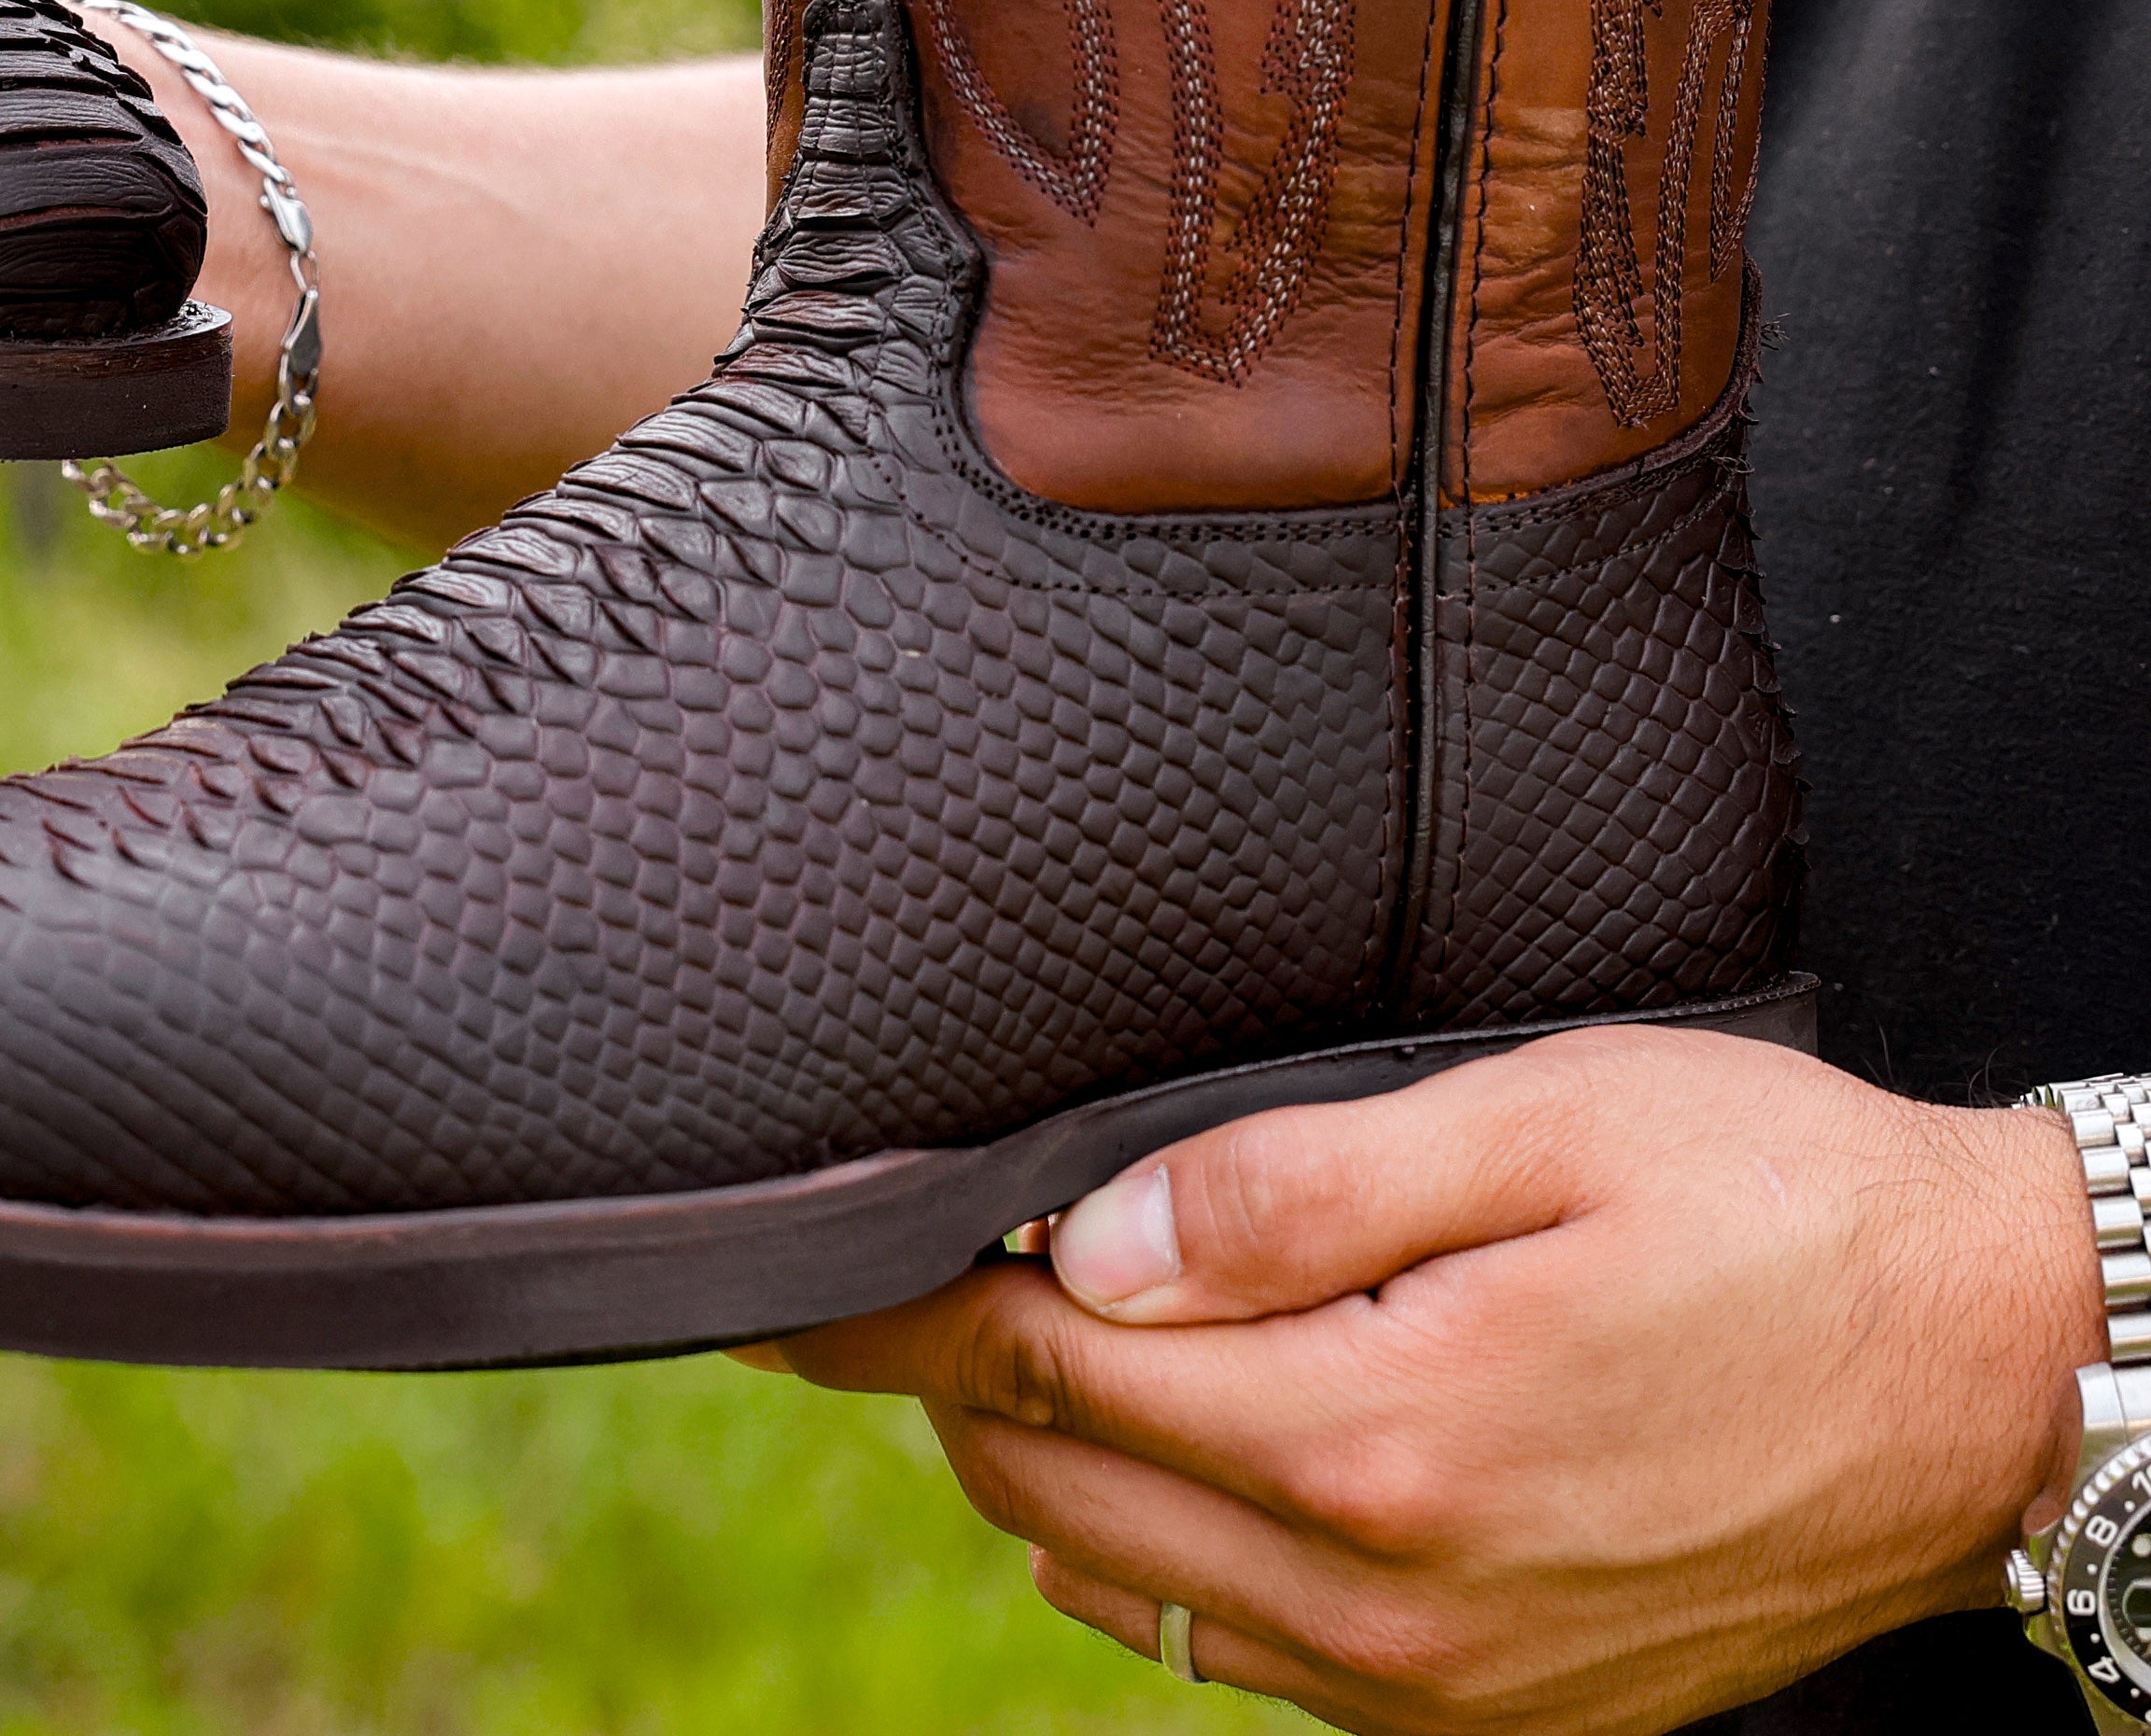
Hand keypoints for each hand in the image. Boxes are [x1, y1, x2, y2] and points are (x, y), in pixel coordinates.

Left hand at [749, 1024, 2100, 1731]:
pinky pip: (1260, 1663)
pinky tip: (1159, 1468)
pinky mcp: (1506, 1715)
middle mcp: (1396, 1600)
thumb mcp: (1527, 1127)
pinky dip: (1170, 1565)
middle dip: (955, 1386)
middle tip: (895, 1282)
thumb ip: (1290, 1192)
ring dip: (1054, 1476)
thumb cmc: (1774, 1205)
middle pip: (1064, 1494)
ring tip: (1013, 1349)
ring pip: (1143, 1594)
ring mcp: (1450, 1684)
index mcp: (1379, 1441)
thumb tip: (1096, 1242)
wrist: (1993, 1374)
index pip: (1044, 1374)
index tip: (812, 1271)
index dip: (908, 1311)